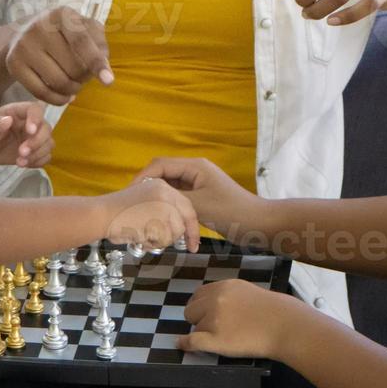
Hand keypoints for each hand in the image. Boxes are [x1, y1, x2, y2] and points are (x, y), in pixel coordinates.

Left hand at [0, 101, 51, 167]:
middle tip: (21, 152)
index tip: (29, 131)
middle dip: (36, 142)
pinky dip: (37, 161)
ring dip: (37, 154)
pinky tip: (23, 164)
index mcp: (19, 111)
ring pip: (49, 143)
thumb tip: (7, 120)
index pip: (35, 109)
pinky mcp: (37, 151)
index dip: (36, 119)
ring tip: (20, 162)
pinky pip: (46, 156)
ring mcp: (36, 137)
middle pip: (46, 128)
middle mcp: (31, 122)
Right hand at [5, 6, 112, 104]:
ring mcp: (24, 45)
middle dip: (84, 78)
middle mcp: (40, 27)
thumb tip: (104, 70)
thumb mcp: (84, 28)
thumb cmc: (64, 33)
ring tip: (75, 84)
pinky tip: (65, 96)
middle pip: (73, 67)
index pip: (82, 42)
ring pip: (58, 82)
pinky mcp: (14, 63)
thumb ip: (99, 44)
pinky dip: (58, 99)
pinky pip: (41, 92)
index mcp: (62, 14)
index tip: (108, 81)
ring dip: (73, 89)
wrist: (24, 34)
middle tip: (84, 76)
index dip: (96, 63)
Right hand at [100, 178, 201, 251]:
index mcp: (161, 185)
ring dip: (161, 240)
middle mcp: (166, 191)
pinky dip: (153, 244)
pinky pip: (165, 238)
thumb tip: (177, 231)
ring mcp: (163, 203)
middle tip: (191, 248)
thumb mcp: (142, 204)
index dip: (190, 224)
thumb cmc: (114, 214)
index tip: (194, 240)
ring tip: (142, 236)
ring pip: (176, 231)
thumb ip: (159, 212)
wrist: (100, 214)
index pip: (185, 205)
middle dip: (187, 236)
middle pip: (185, 219)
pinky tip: (139, 237)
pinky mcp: (159, 215)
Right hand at [135, 157, 261, 234]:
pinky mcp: (201, 196)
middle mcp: (195, 170)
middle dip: (147, 185)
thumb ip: (172, 198)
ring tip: (141, 209)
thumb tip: (149, 196)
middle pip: (163, 172)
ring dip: (157, 195)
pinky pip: (178, 196)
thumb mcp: (197, 206)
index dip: (142, 177)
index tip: (129, 192)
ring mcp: (198, 183)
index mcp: (195, 166)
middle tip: (132, 202)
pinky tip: (158, 215)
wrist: (257, 223)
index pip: (160, 164)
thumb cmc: (230, 212)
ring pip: (170, 185)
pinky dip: (168, 204)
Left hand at [179, 279, 302, 358]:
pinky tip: (181, 345)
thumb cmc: (272, 310)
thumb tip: (211, 305)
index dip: (200, 306)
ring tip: (223, 336)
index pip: (199, 294)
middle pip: (191, 310)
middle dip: (198, 318)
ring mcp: (214, 320)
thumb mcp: (247, 291)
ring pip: (194, 327)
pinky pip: (191, 341)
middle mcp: (216, 300)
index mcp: (224, 287)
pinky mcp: (216, 339)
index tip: (204, 313)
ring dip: (203, 332)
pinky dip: (185, 344)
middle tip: (213, 327)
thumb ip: (228, 295)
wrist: (285, 326)